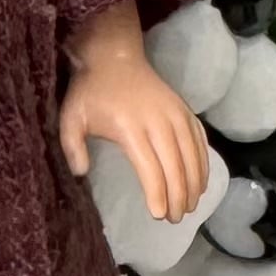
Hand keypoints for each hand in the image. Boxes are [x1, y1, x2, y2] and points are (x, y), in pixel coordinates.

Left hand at [58, 1, 210, 221]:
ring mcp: (176, 114)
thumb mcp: (71, 117)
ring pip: (193, 156)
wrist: (114, 56)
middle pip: (176, 166)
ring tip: (190, 208)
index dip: (158, 194)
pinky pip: (200, 141)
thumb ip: (72, 146)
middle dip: (179, 197)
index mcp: (130, 127)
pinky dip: (204, 163)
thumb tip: (81, 173)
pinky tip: (201, 182)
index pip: (150, 168)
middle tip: (176, 219)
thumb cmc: (91, 91)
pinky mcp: (185, 110)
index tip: (159, 215)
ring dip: (194, 185)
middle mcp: (159, 122)